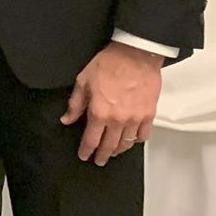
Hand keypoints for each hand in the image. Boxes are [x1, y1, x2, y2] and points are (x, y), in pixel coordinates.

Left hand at [62, 42, 160, 165]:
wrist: (135, 54)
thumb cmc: (109, 64)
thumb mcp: (83, 81)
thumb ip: (75, 104)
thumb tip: (67, 119)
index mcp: (99, 113)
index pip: (91, 140)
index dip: (86, 151)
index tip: (84, 156)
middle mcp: (117, 120)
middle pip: (109, 146)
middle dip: (102, 155)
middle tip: (99, 160)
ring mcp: (135, 119)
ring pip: (126, 143)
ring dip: (118, 150)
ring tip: (113, 152)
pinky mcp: (149, 114)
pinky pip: (143, 135)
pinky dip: (137, 140)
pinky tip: (132, 139)